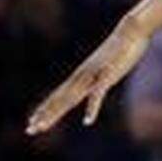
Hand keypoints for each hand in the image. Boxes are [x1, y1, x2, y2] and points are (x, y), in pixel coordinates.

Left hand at [26, 17, 151, 133]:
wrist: (131, 30)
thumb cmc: (122, 45)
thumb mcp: (108, 62)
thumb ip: (101, 72)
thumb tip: (100, 78)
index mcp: (82, 74)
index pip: (59, 94)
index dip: (46, 108)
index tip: (33, 121)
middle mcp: (82, 76)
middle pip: (60, 99)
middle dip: (45, 115)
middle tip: (30, 130)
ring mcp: (94, 76)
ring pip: (71, 98)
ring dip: (55, 113)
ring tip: (43, 126)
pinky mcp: (108, 75)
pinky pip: (97, 95)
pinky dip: (92, 108)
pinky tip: (88, 121)